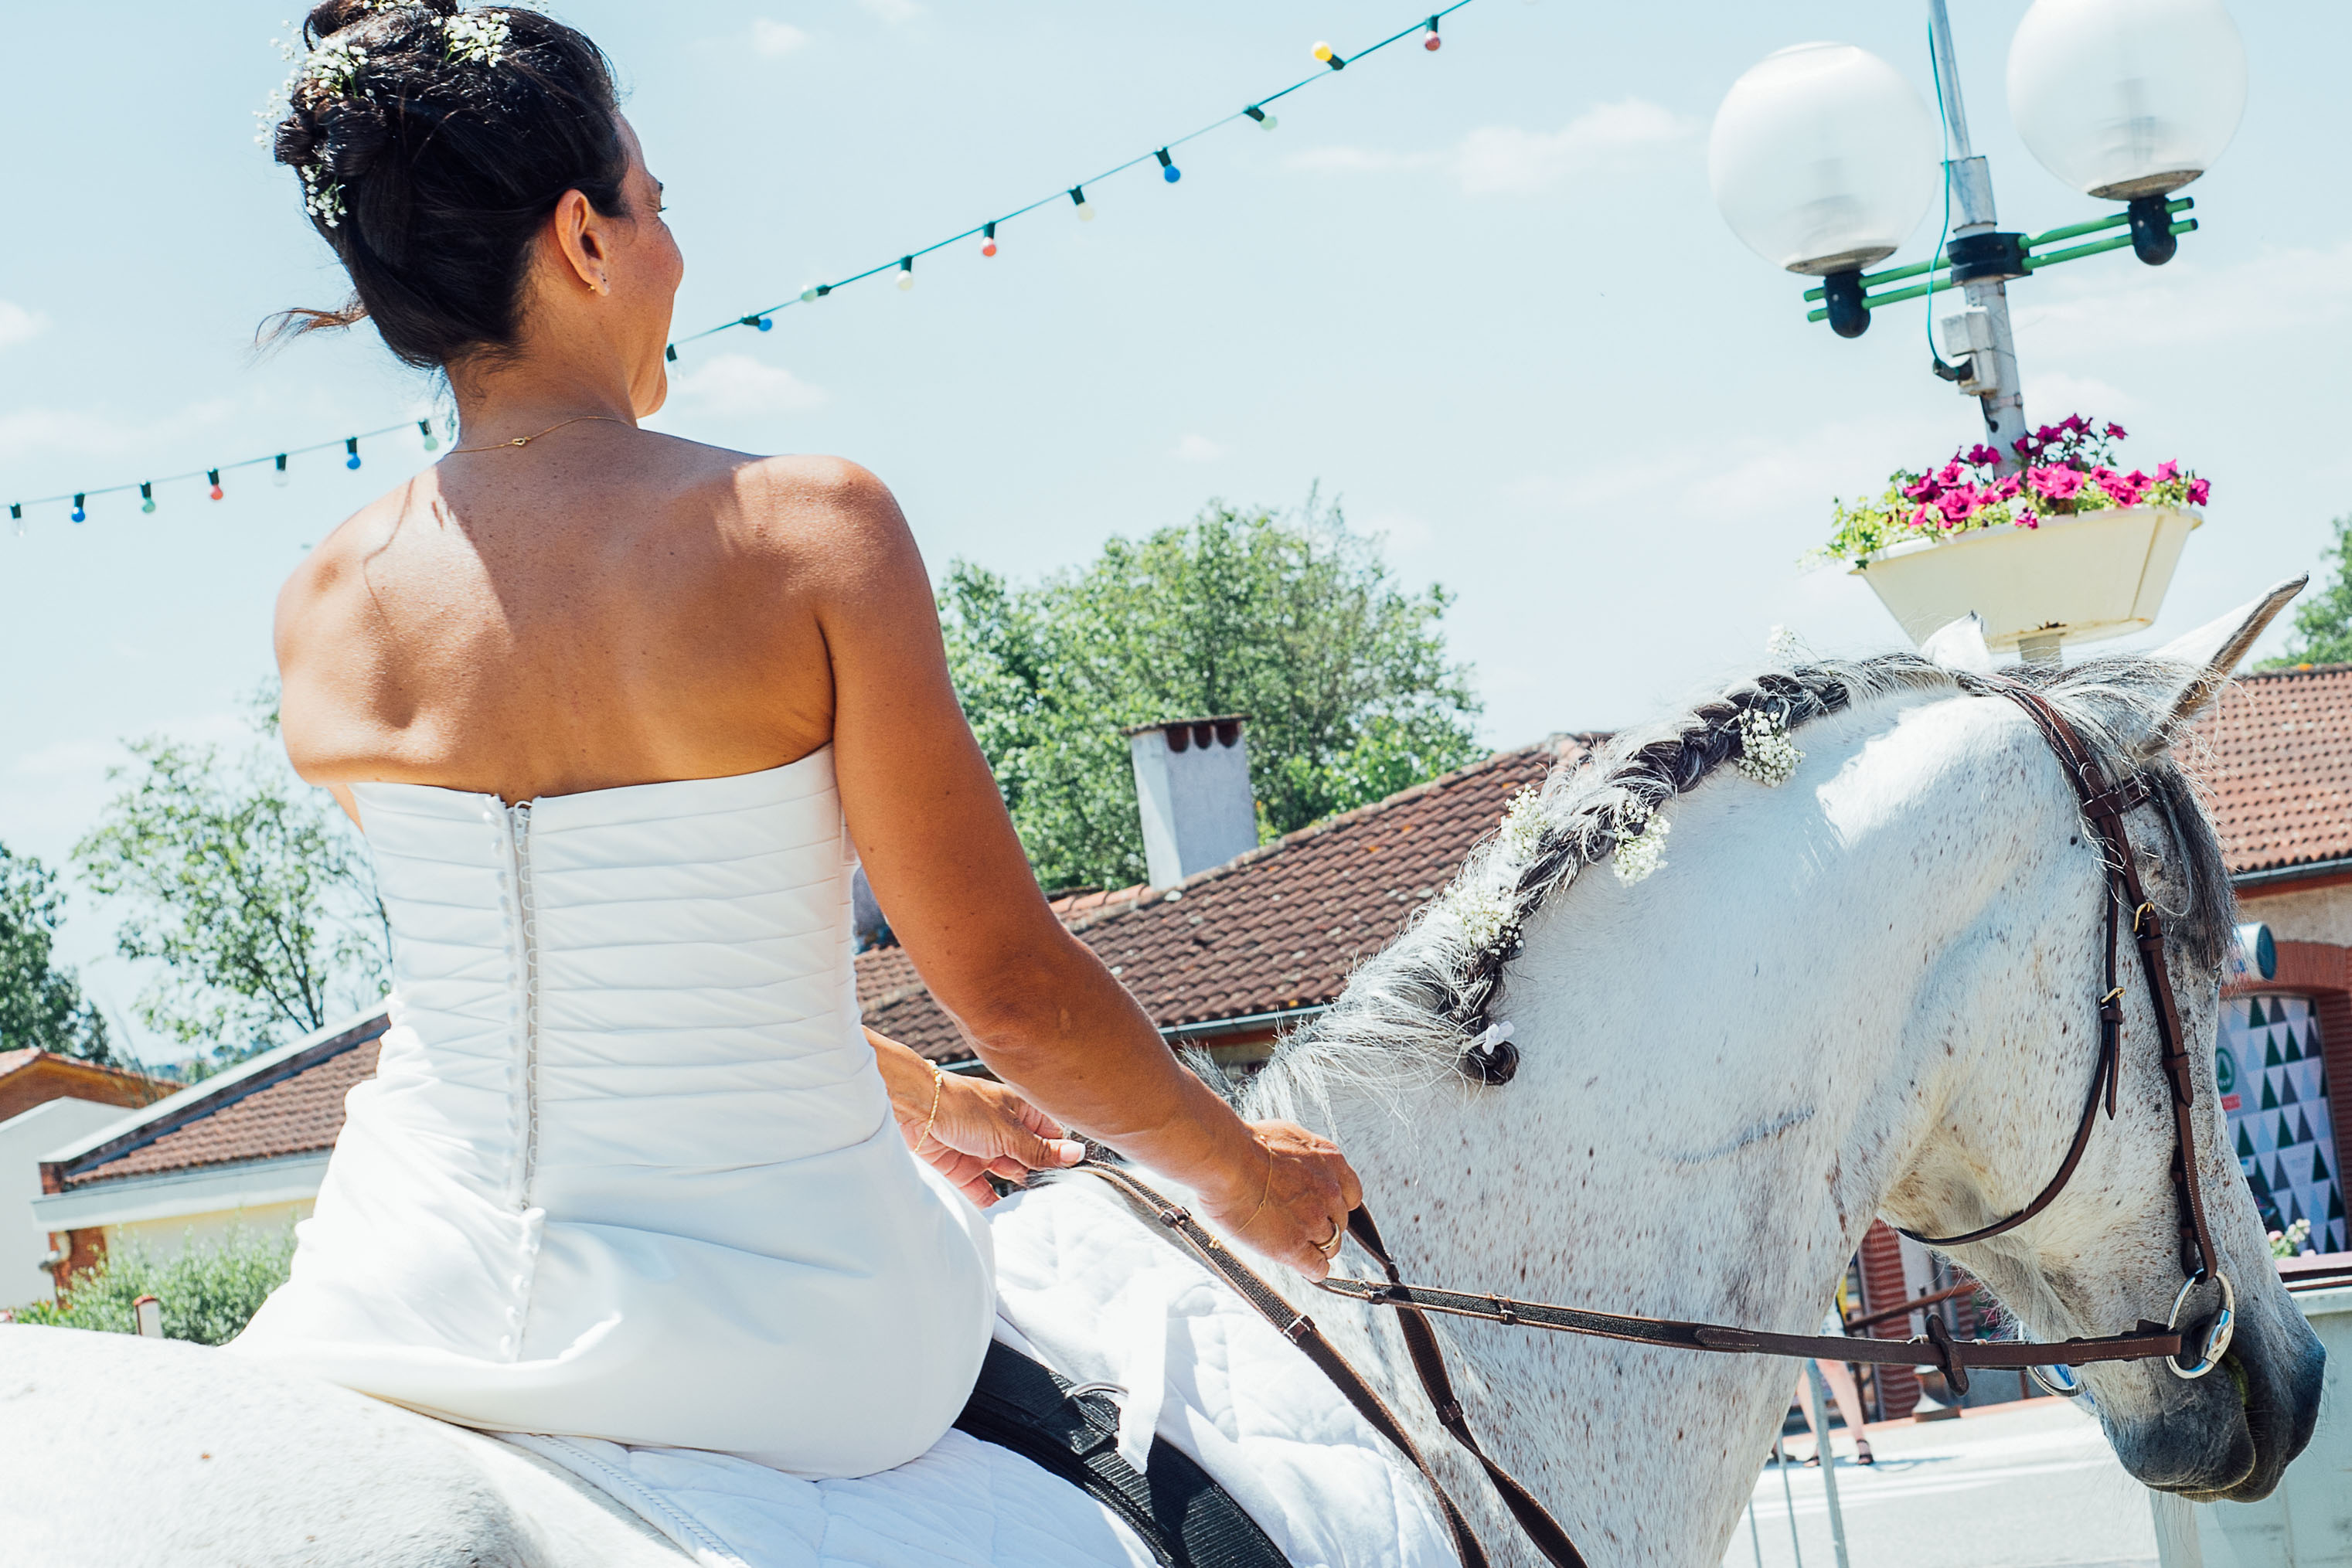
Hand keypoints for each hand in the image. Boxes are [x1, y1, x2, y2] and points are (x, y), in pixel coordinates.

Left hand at [902, 1068, 1085, 1207]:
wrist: (913, 1108)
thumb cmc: (961, 1106)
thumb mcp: (1009, 1132)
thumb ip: (1040, 1150)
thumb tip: (1076, 1154)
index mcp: (1019, 1111)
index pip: (1050, 1135)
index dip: (1060, 1153)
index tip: (1074, 1174)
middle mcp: (1002, 1130)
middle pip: (1029, 1157)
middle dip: (1039, 1174)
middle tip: (1055, 1196)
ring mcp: (981, 1149)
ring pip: (1006, 1175)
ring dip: (1016, 1189)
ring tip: (1034, 1208)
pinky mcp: (960, 1168)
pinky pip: (979, 1190)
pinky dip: (990, 1202)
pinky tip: (1004, 1214)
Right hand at [1198, 1120, 1362, 1279]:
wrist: (1227, 1160)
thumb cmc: (1246, 1144)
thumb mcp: (1289, 1136)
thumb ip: (1304, 1156)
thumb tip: (1299, 1166)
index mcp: (1331, 1162)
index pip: (1351, 1194)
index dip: (1334, 1204)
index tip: (1323, 1207)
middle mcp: (1329, 1192)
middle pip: (1340, 1222)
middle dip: (1322, 1224)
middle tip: (1299, 1223)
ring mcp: (1313, 1221)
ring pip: (1331, 1246)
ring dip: (1315, 1246)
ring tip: (1296, 1243)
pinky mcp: (1294, 1246)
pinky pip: (1317, 1267)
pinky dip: (1312, 1268)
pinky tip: (1302, 1264)